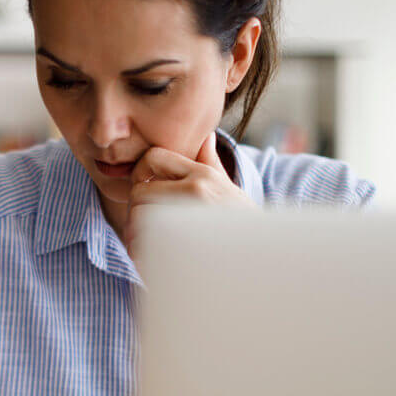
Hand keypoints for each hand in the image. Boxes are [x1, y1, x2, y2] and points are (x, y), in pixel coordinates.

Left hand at [122, 131, 252, 255]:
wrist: (260, 256)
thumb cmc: (242, 223)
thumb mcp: (229, 188)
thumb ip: (211, 163)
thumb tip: (206, 137)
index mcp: (203, 175)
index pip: (152, 157)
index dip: (140, 172)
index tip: (145, 189)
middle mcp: (196, 191)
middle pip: (138, 191)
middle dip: (136, 208)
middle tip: (143, 223)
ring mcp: (188, 218)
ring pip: (137, 218)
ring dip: (134, 232)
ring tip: (148, 243)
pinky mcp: (180, 245)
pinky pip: (141, 243)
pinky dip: (139, 252)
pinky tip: (152, 258)